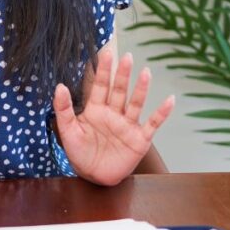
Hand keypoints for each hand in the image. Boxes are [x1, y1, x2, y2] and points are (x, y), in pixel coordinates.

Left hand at [54, 50, 175, 185]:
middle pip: (119, 90)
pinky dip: (162, 113)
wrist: (93, 177)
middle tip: (127, 56)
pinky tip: (170, 100)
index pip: (100, 86)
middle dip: (122, 74)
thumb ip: (63, 109)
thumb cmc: (79, 153)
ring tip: (146, 72)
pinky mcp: (140, 139)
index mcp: (96, 109)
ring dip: (141, 89)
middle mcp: (113, 113)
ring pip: (135, 103)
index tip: (106, 53)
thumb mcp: (67, 131)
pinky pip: (153, 123)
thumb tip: (60, 86)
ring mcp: (128, 125)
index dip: (103, 70)